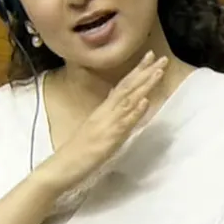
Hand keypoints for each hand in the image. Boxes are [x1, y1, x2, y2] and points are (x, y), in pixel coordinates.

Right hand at [45, 50, 167, 188]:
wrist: (61, 166)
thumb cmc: (79, 151)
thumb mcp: (97, 128)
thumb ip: (109, 115)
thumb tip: (121, 102)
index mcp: (103, 110)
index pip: (123, 85)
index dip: (137, 71)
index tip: (151, 56)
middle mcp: (105, 112)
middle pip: (128, 88)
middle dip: (145, 72)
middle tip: (161, 57)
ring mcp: (108, 124)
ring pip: (128, 100)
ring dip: (144, 85)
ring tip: (158, 71)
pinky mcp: (109, 139)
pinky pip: (124, 123)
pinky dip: (135, 111)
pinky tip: (145, 101)